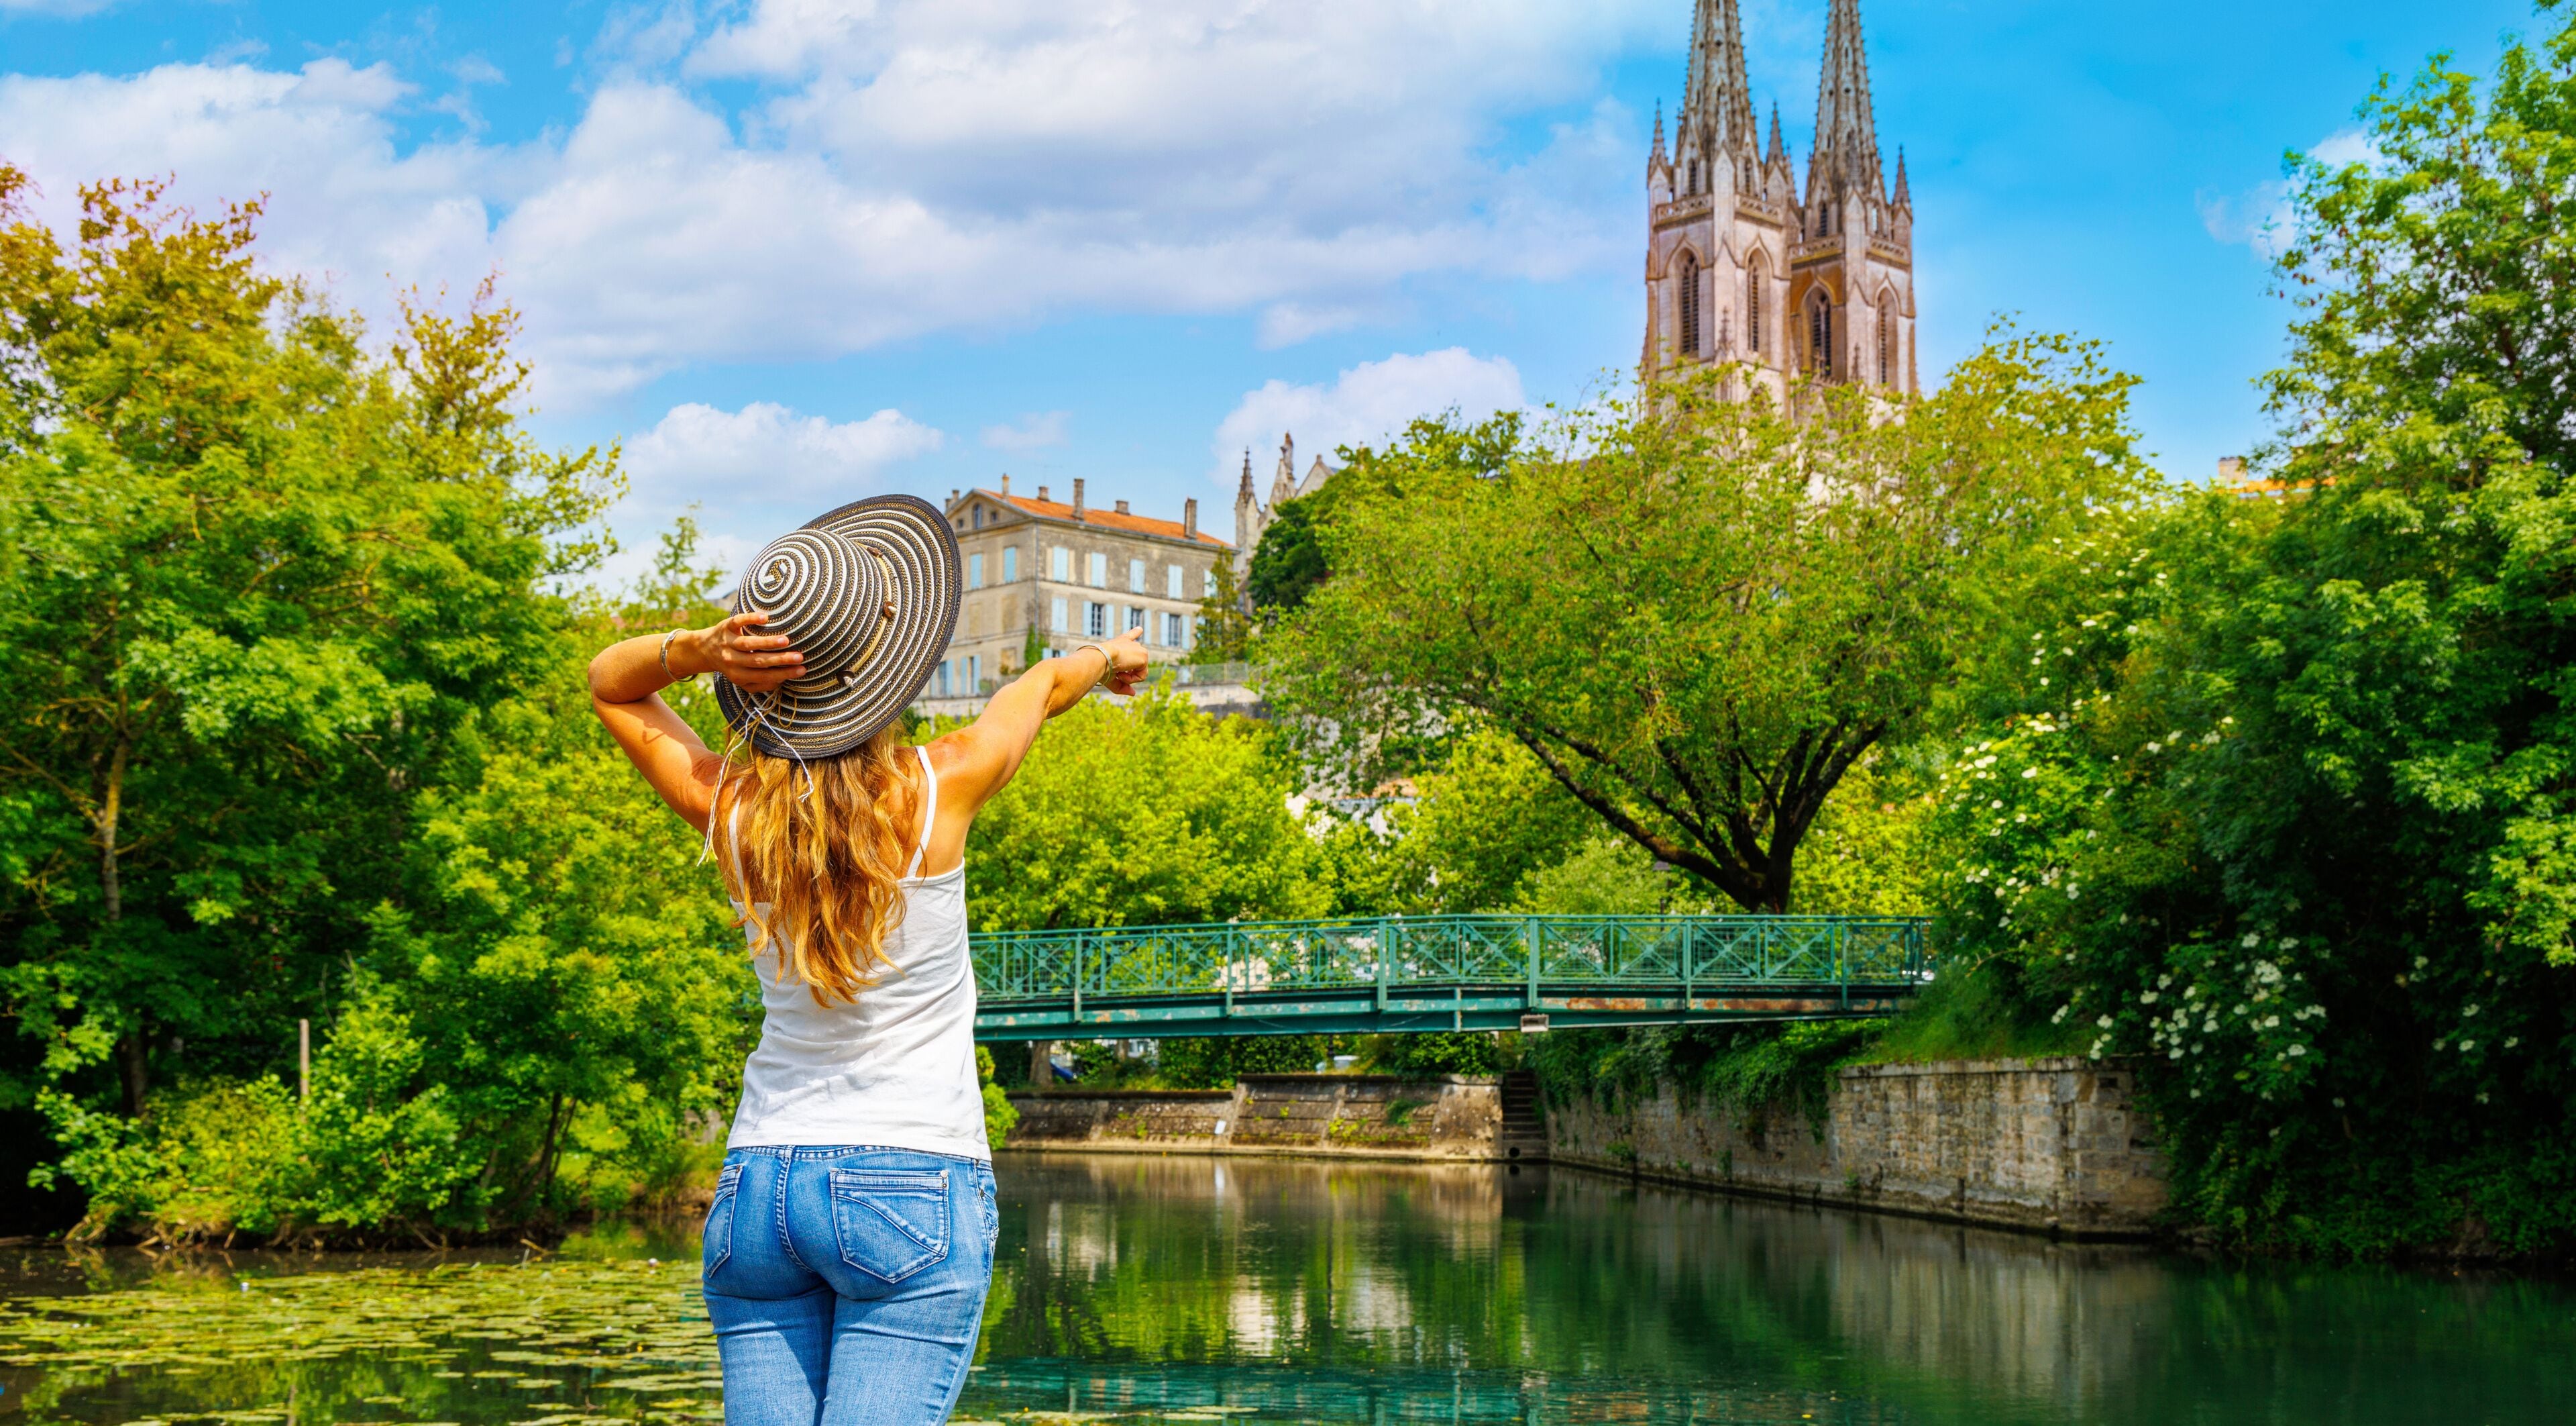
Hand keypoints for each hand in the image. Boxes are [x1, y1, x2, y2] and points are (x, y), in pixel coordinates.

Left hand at [681, 611, 803, 691]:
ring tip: (786, 640)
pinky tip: (765, 618)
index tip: (802, 670)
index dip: (783, 674)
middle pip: (758, 661)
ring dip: (767, 643)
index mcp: (739, 676)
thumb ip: (760, 683)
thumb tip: (781, 681)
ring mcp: (728, 643)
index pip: (764, 676)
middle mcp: (732, 660)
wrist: (705, 649)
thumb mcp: (742, 678)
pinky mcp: (726, 626)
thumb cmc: (732, 664)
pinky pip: (738, 622)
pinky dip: (750, 619)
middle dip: (780, 660)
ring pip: (748, 644)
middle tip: (800, 657)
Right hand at [1099, 627, 1148, 696]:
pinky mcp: (1144, 656)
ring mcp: (1139, 650)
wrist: (1101, 658)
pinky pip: (1141, 676)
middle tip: (1116, 673)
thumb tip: (1134, 693)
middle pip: (1138, 660)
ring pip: (1139, 673)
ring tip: (1118, 671)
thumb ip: (1122, 686)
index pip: (1130, 637)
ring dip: (1128, 677)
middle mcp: (1131, 644)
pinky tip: (1122, 672)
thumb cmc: (1101, 667)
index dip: (1135, 633)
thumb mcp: (1111, 679)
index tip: (1140, 629)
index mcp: (1120, 643)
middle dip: (1129, 674)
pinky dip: (1132, 679)